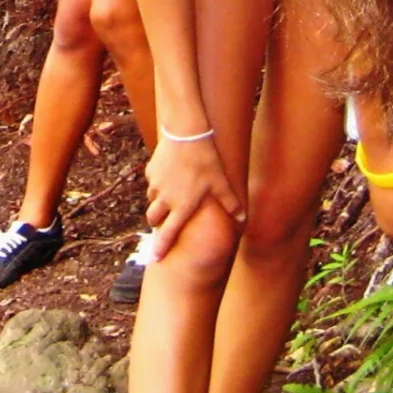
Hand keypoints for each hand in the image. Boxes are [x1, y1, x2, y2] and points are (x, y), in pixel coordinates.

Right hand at [141, 131, 244, 258]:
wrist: (186, 135)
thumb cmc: (205, 161)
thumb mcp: (220, 183)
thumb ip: (229, 203)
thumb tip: (241, 218)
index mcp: (182, 206)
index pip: (168, 233)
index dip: (161, 247)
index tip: (154, 258)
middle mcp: (165, 199)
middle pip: (153, 218)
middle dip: (156, 223)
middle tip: (161, 224)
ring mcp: (156, 184)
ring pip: (152, 199)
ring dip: (158, 202)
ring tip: (170, 196)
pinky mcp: (151, 171)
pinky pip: (152, 182)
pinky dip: (158, 184)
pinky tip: (169, 176)